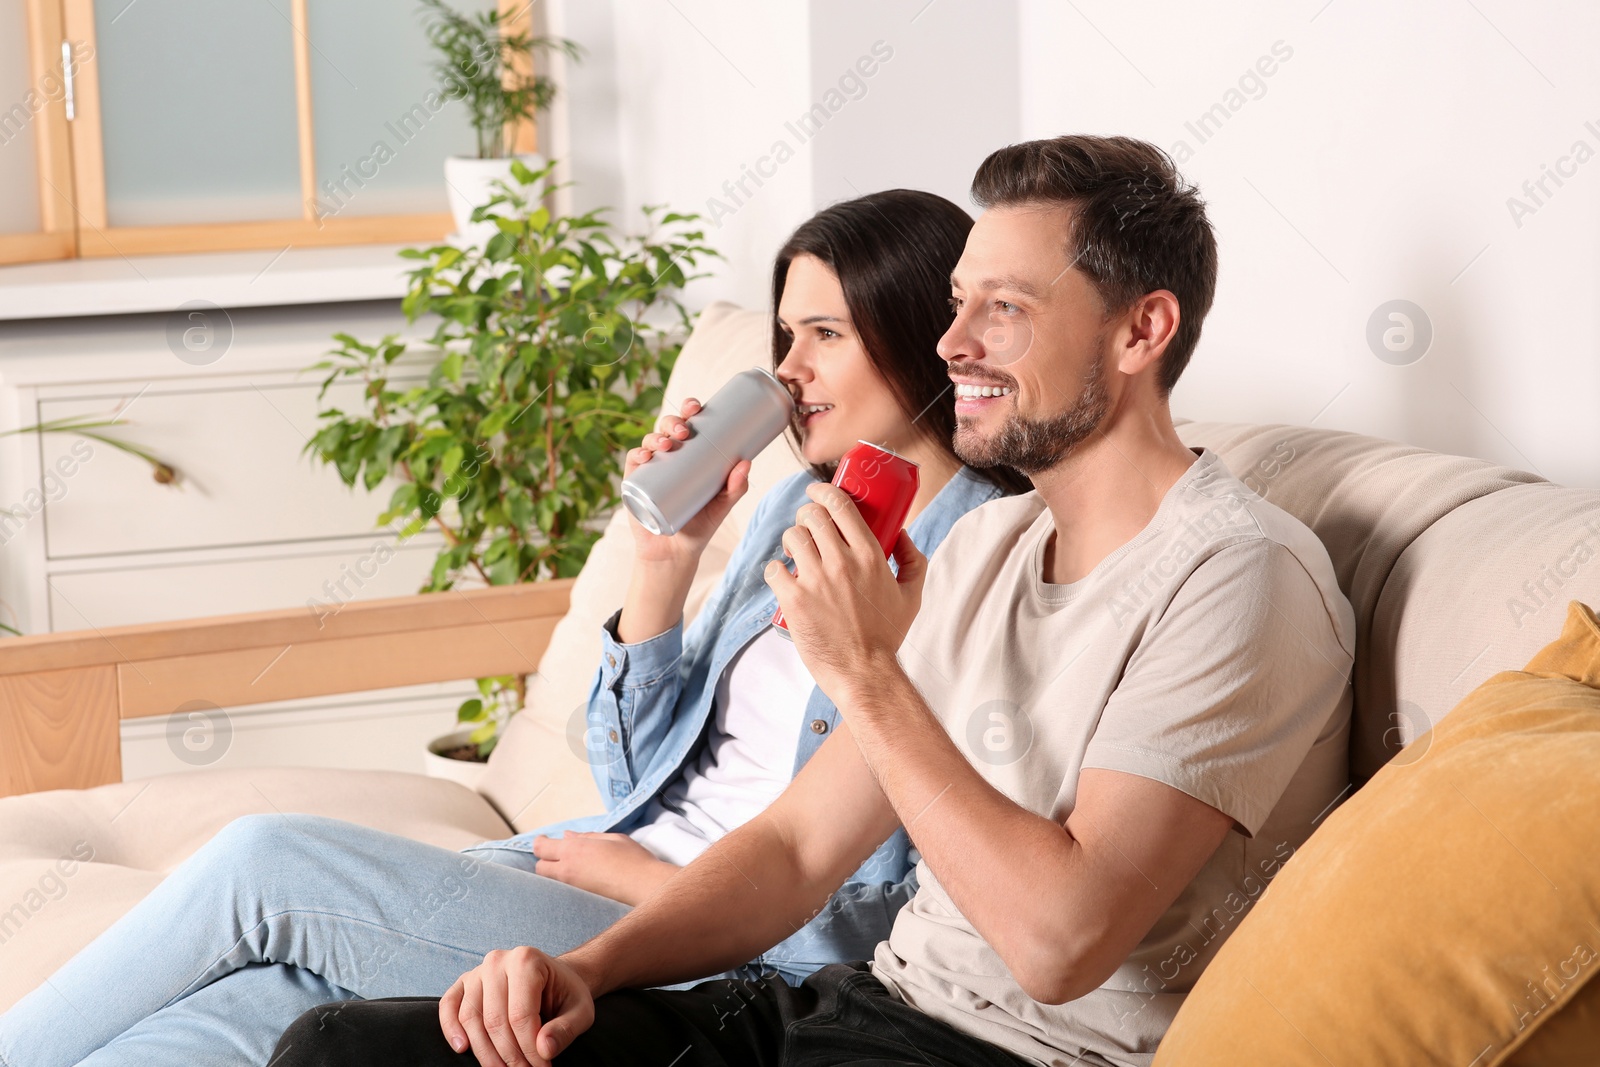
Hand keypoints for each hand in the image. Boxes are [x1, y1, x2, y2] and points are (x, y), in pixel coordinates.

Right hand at [439, 946, 593, 1066]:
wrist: (554, 979)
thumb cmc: (566, 994)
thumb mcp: (581, 1011)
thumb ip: (566, 1029)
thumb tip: (544, 1050)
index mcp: (527, 960)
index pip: (521, 1015)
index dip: (530, 1048)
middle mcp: (498, 961)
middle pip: (494, 1020)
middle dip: (510, 1055)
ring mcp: (478, 971)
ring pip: (471, 1018)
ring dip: (485, 1052)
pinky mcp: (464, 983)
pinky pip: (449, 1006)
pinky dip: (450, 1028)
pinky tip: (462, 1048)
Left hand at [532, 831, 678, 906]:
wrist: (643, 885)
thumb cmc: (632, 858)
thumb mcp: (611, 838)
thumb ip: (586, 836)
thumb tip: (567, 836)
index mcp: (574, 849)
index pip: (541, 847)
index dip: (539, 842)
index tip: (544, 839)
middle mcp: (568, 869)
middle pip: (540, 867)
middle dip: (544, 859)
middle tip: (555, 854)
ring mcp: (572, 887)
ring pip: (549, 880)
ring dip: (552, 872)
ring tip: (567, 866)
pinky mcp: (579, 899)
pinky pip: (562, 889)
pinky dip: (563, 882)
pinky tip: (579, 877)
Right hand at [624, 397, 751, 565]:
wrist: (676, 552)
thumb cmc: (701, 524)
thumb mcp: (722, 505)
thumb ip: (736, 487)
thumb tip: (746, 463)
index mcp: (689, 454)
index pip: (687, 424)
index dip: (689, 409)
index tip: (697, 406)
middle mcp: (668, 457)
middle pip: (667, 429)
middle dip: (673, 421)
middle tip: (685, 431)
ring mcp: (650, 469)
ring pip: (649, 442)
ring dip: (656, 436)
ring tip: (668, 444)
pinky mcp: (635, 484)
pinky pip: (632, 464)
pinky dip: (636, 456)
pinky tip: (643, 456)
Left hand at [764, 481, 926, 700]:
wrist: (864, 672)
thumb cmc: (886, 636)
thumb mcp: (912, 595)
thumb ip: (913, 559)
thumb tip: (901, 533)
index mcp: (871, 556)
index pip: (841, 506)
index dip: (823, 491)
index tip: (816, 491)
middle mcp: (842, 563)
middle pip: (812, 516)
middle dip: (806, 515)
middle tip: (806, 527)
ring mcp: (816, 580)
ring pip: (792, 537)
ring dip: (791, 541)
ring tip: (796, 553)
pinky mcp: (794, 599)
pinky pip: (774, 568)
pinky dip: (776, 570)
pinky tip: (784, 578)